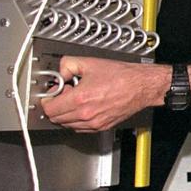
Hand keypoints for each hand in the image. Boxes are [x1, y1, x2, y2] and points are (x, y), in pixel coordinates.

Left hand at [39, 56, 165, 131]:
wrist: (142, 86)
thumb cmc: (122, 76)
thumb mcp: (90, 62)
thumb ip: (68, 65)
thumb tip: (60, 73)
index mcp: (80, 98)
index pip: (49, 108)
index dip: (47, 99)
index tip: (52, 93)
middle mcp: (85, 114)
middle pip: (56, 118)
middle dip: (56, 106)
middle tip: (65, 94)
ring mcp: (93, 123)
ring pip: (67, 125)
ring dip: (66, 114)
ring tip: (77, 100)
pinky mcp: (101, 127)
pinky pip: (79, 128)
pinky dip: (77, 120)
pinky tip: (85, 107)